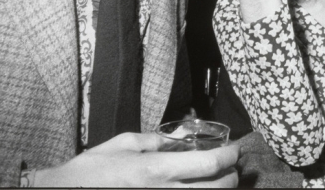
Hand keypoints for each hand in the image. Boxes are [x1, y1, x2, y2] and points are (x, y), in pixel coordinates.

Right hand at [34, 132, 239, 186]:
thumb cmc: (90, 171)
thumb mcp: (123, 144)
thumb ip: (154, 140)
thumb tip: (176, 140)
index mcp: (156, 170)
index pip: (209, 164)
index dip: (229, 156)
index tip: (235, 150)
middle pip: (217, 189)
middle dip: (231, 176)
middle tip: (232, 166)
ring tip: (220, 181)